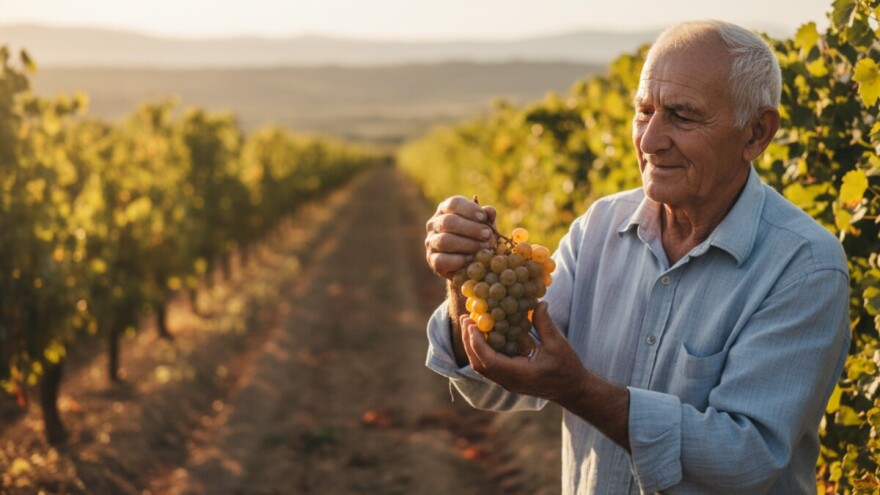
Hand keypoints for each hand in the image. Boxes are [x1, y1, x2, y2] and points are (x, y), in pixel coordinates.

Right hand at [425, 195, 496, 278]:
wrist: (467, 261)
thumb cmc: (476, 237)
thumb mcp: (484, 226)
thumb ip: (487, 218)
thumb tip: (490, 211)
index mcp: (446, 209)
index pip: (454, 203)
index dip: (469, 209)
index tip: (483, 217)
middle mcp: (434, 223)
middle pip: (448, 221)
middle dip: (471, 228)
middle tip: (488, 235)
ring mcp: (431, 241)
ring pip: (444, 240)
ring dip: (467, 244)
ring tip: (484, 248)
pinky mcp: (432, 259)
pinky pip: (440, 260)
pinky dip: (457, 260)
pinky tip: (471, 260)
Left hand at [459, 301, 586, 402]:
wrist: (572, 390)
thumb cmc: (567, 368)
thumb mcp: (558, 344)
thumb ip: (544, 324)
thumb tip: (538, 302)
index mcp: (519, 374)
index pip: (489, 361)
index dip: (477, 343)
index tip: (472, 324)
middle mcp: (509, 381)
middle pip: (479, 364)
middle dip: (469, 341)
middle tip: (466, 318)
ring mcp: (507, 382)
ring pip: (481, 366)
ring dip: (472, 346)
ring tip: (470, 324)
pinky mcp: (508, 379)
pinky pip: (488, 366)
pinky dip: (481, 350)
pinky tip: (483, 334)